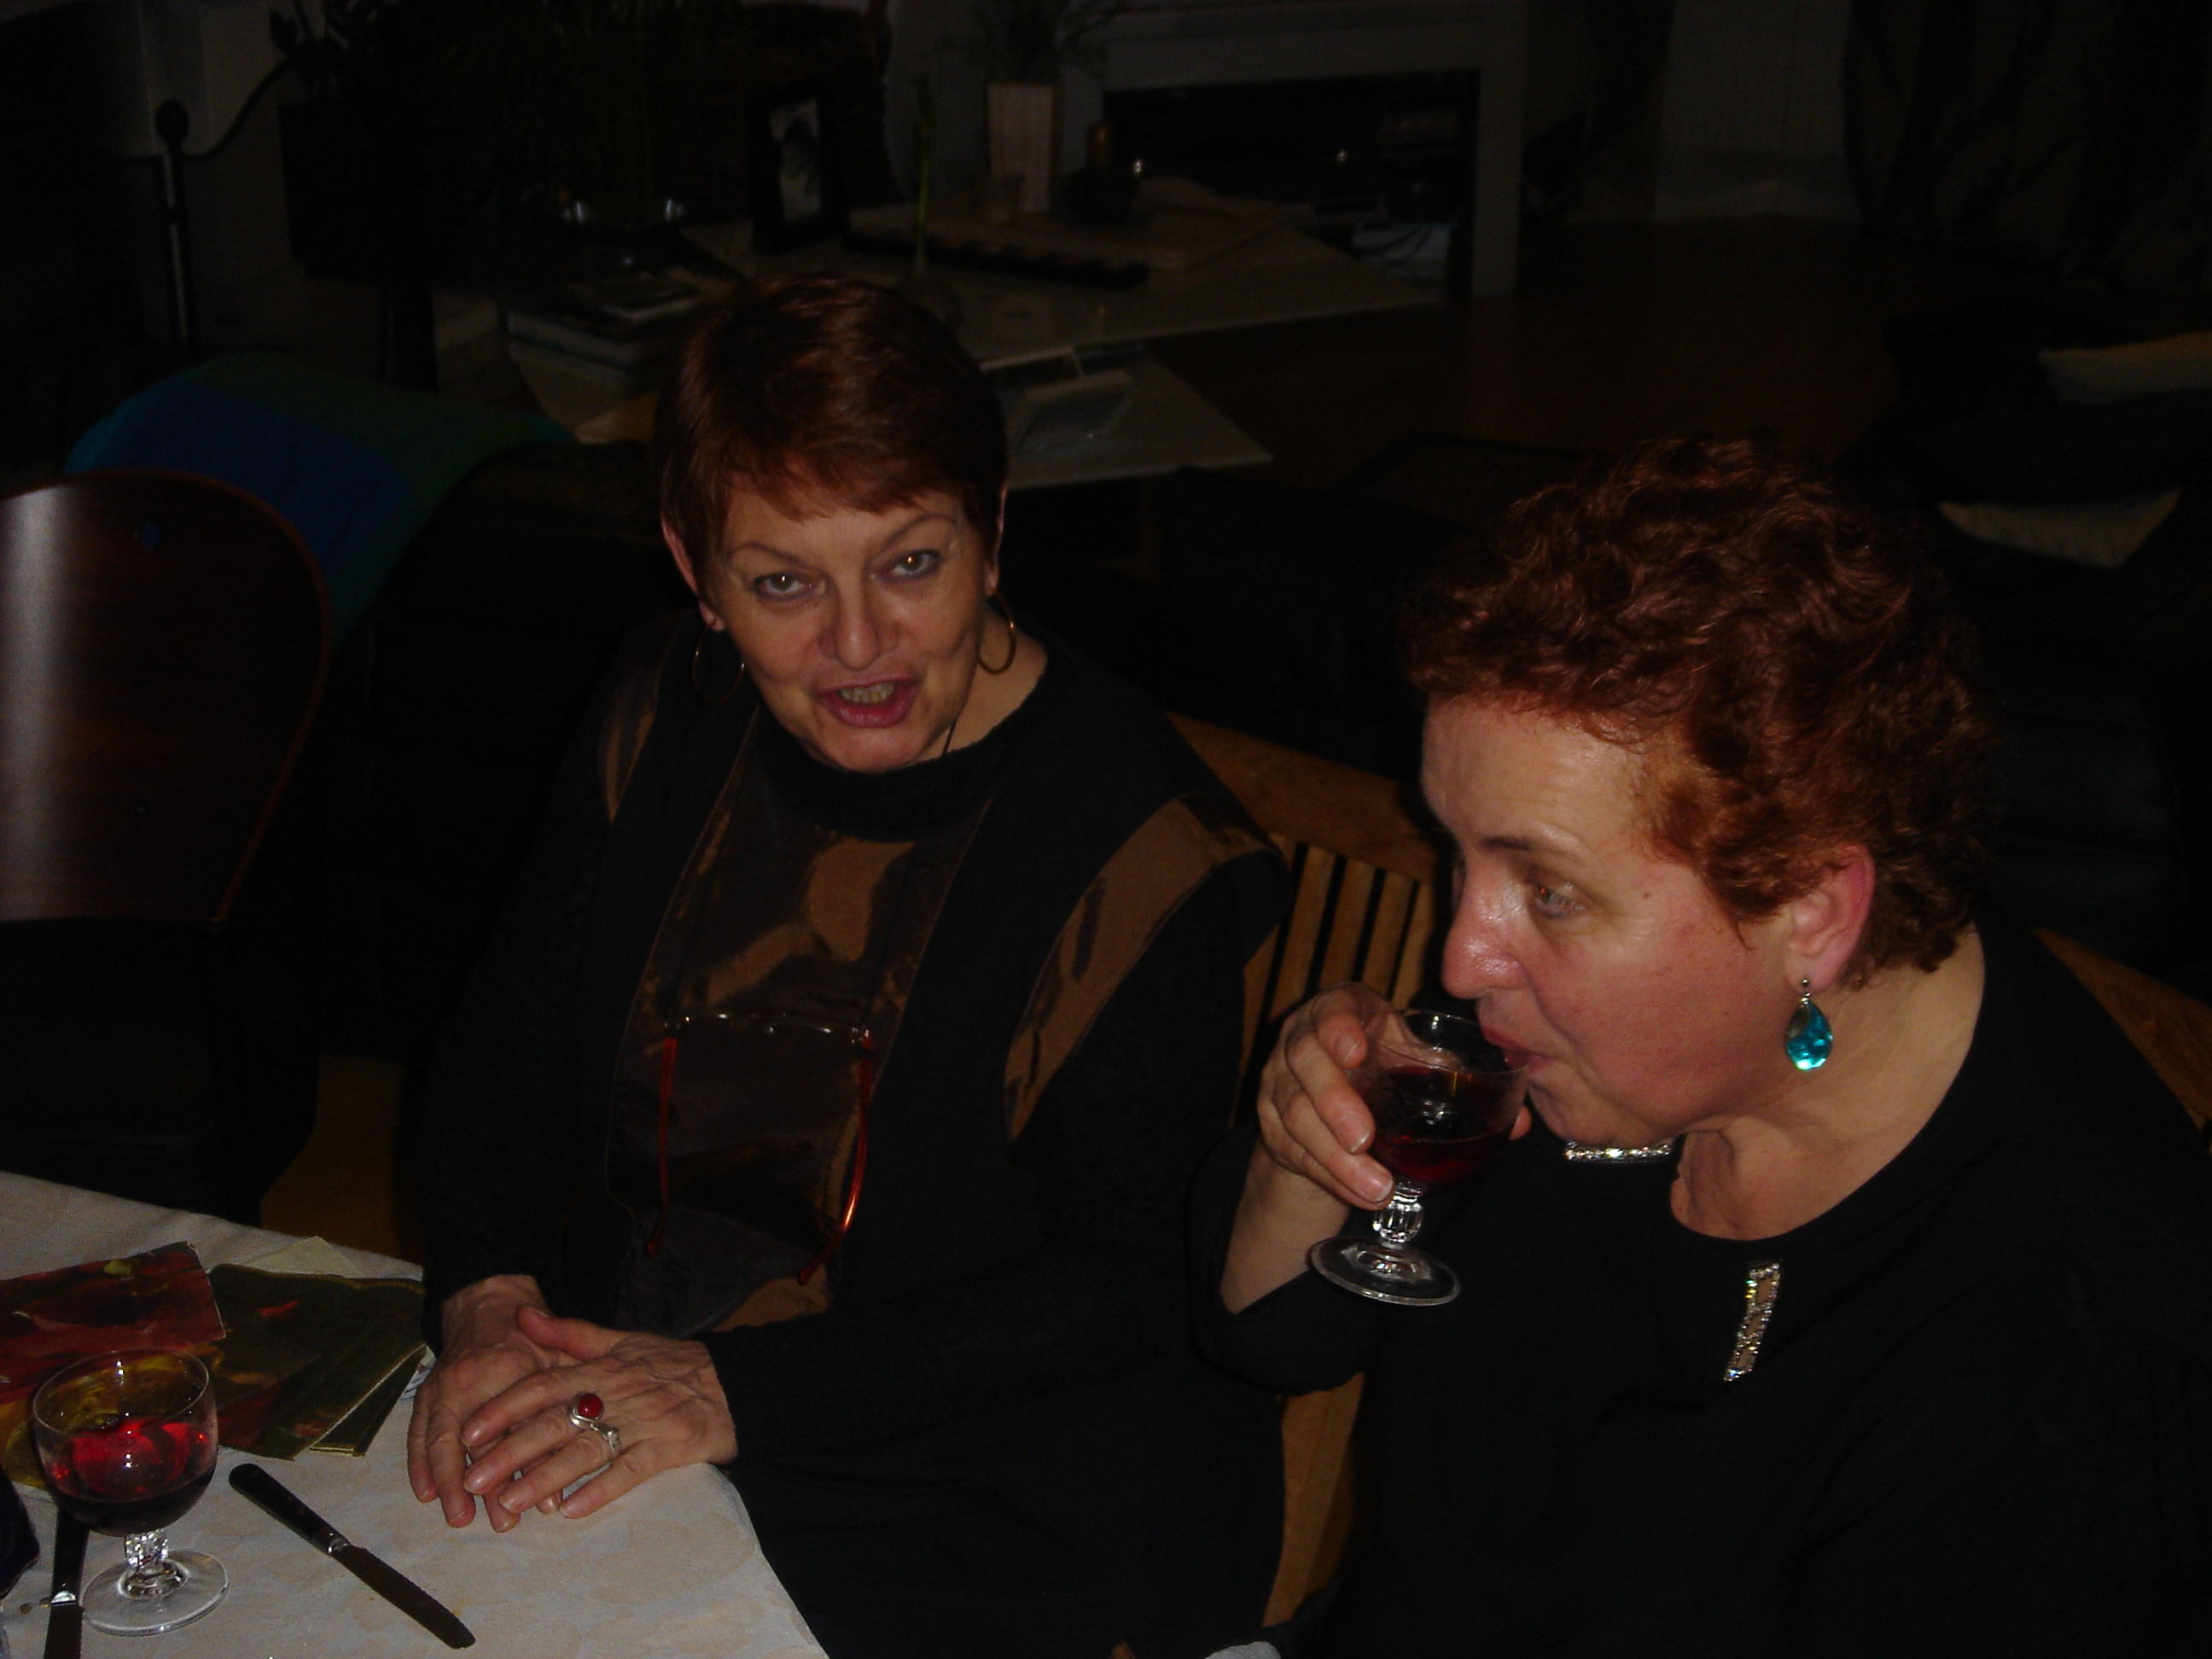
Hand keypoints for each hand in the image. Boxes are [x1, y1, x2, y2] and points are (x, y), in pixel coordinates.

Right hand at [406, 1276, 570, 1530]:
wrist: (486, 1306)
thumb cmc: (529, 1339)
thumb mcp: (554, 1362)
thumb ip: (559, 1405)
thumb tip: (569, 1459)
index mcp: (504, 1371)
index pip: (513, 1430)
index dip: (524, 1468)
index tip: (536, 1503)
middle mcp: (466, 1382)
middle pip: (470, 1443)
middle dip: (478, 1485)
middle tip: (491, 1523)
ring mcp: (440, 1389)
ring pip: (438, 1443)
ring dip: (446, 1483)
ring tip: (457, 1517)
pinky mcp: (425, 1395)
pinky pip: (417, 1434)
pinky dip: (419, 1465)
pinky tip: (425, 1493)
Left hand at [453, 1305, 736, 1522]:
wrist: (733, 1383)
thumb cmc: (671, 1364)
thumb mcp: (621, 1340)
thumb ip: (569, 1333)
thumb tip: (520, 1314)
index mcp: (603, 1368)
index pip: (545, 1385)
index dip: (506, 1407)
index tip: (471, 1430)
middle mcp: (618, 1394)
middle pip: (557, 1422)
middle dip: (512, 1451)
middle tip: (473, 1477)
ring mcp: (643, 1422)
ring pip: (587, 1450)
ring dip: (546, 1478)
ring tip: (510, 1502)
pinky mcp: (668, 1448)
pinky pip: (630, 1471)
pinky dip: (601, 1489)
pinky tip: (572, 1509)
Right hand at [1224, 985, 1532, 1312]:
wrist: (1331, 1102)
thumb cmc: (1382, 1069)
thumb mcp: (1415, 1063)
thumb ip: (1460, 1082)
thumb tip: (1522, 1123)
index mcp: (1341, 1011)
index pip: (1330, 1008)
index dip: (1337, 1028)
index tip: (1357, 1051)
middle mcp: (1300, 1041)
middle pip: (1303, 1062)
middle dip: (1333, 1101)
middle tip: (1363, 1138)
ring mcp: (1279, 1083)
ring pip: (1295, 1114)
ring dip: (1334, 1156)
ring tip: (1377, 1186)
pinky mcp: (1273, 1125)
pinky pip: (1294, 1151)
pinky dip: (1329, 1177)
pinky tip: (1362, 1195)